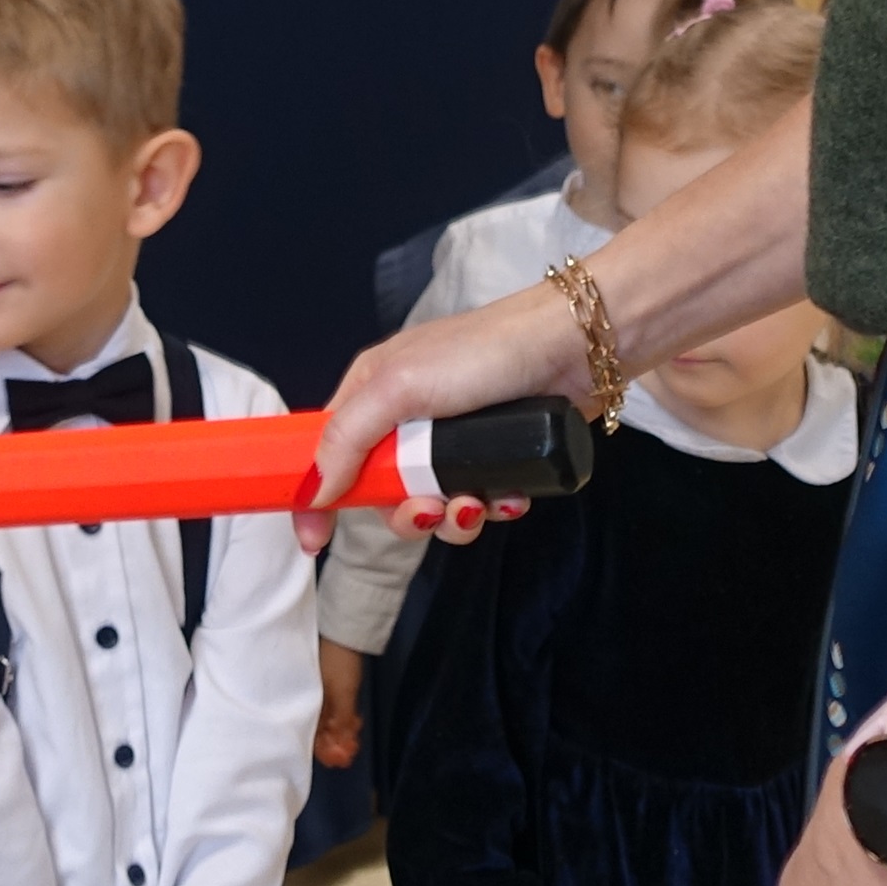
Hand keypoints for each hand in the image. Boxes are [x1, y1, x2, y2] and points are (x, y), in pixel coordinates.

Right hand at [297, 288, 583, 546]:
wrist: (574, 346)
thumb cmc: (483, 351)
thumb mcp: (399, 386)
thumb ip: (348, 437)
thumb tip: (313, 488)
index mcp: (374, 392)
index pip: (327, 451)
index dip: (318, 495)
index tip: (314, 539)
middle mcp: (409, 418)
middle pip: (382, 492)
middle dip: (406, 513)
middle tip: (429, 508)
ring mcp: (453, 440)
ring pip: (433, 506)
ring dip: (454, 517)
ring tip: (477, 503)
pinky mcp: (495, 457)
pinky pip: (478, 503)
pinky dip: (492, 508)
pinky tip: (510, 495)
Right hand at [314, 641, 368, 774]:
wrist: (345, 631)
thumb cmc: (339, 662)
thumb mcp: (343, 694)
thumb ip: (341, 722)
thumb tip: (339, 749)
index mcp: (304, 703)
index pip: (310, 737)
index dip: (326, 752)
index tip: (341, 761)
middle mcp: (307, 700)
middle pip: (318, 732)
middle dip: (335, 744)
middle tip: (351, 751)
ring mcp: (318, 693)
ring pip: (326, 722)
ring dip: (341, 733)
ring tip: (355, 736)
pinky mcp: (327, 687)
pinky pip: (333, 711)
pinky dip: (343, 719)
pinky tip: (354, 722)